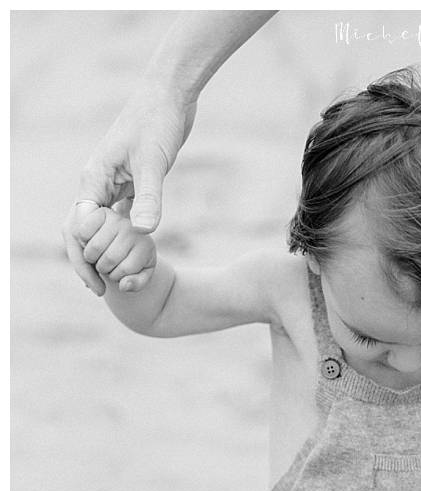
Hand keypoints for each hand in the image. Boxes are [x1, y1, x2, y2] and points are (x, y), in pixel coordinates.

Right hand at [64, 84, 194, 294]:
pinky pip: (122, 215)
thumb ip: (149, 196)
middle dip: (89, 260)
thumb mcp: (155, 161)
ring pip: (103, 225)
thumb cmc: (157, 122)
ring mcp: (115, 181)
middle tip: (103, 290)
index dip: (83, 258)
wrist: (170, 96)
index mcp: (94, 179)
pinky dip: (125, 235)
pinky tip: (137, 253)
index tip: (98, 283)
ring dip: (107, 250)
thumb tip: (143, 232)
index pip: (77, 228)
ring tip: (117, 279)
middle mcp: (99, 182)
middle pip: (83, 231)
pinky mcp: (133, 180)